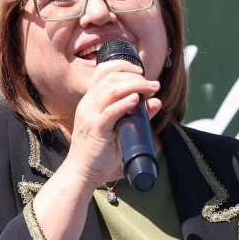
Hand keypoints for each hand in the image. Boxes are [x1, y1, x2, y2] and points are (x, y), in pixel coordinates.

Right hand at [65, 56, 161, 188]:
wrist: (82, 173)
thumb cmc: (100, 154)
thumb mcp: (121, 131)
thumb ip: (138, 117)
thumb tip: (156, 102)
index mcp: (91, 101)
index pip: (103, 71)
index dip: (123, 66)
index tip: (141, 73)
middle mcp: (89, 104)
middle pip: (110, 77)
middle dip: (135, 77)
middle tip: (152, 85)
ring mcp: (90, 115)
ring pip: (111, 90)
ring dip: (134, 86)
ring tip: (150, 89)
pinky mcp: (95, 129)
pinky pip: (109, 111)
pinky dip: (124, 103)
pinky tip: (137, 100)